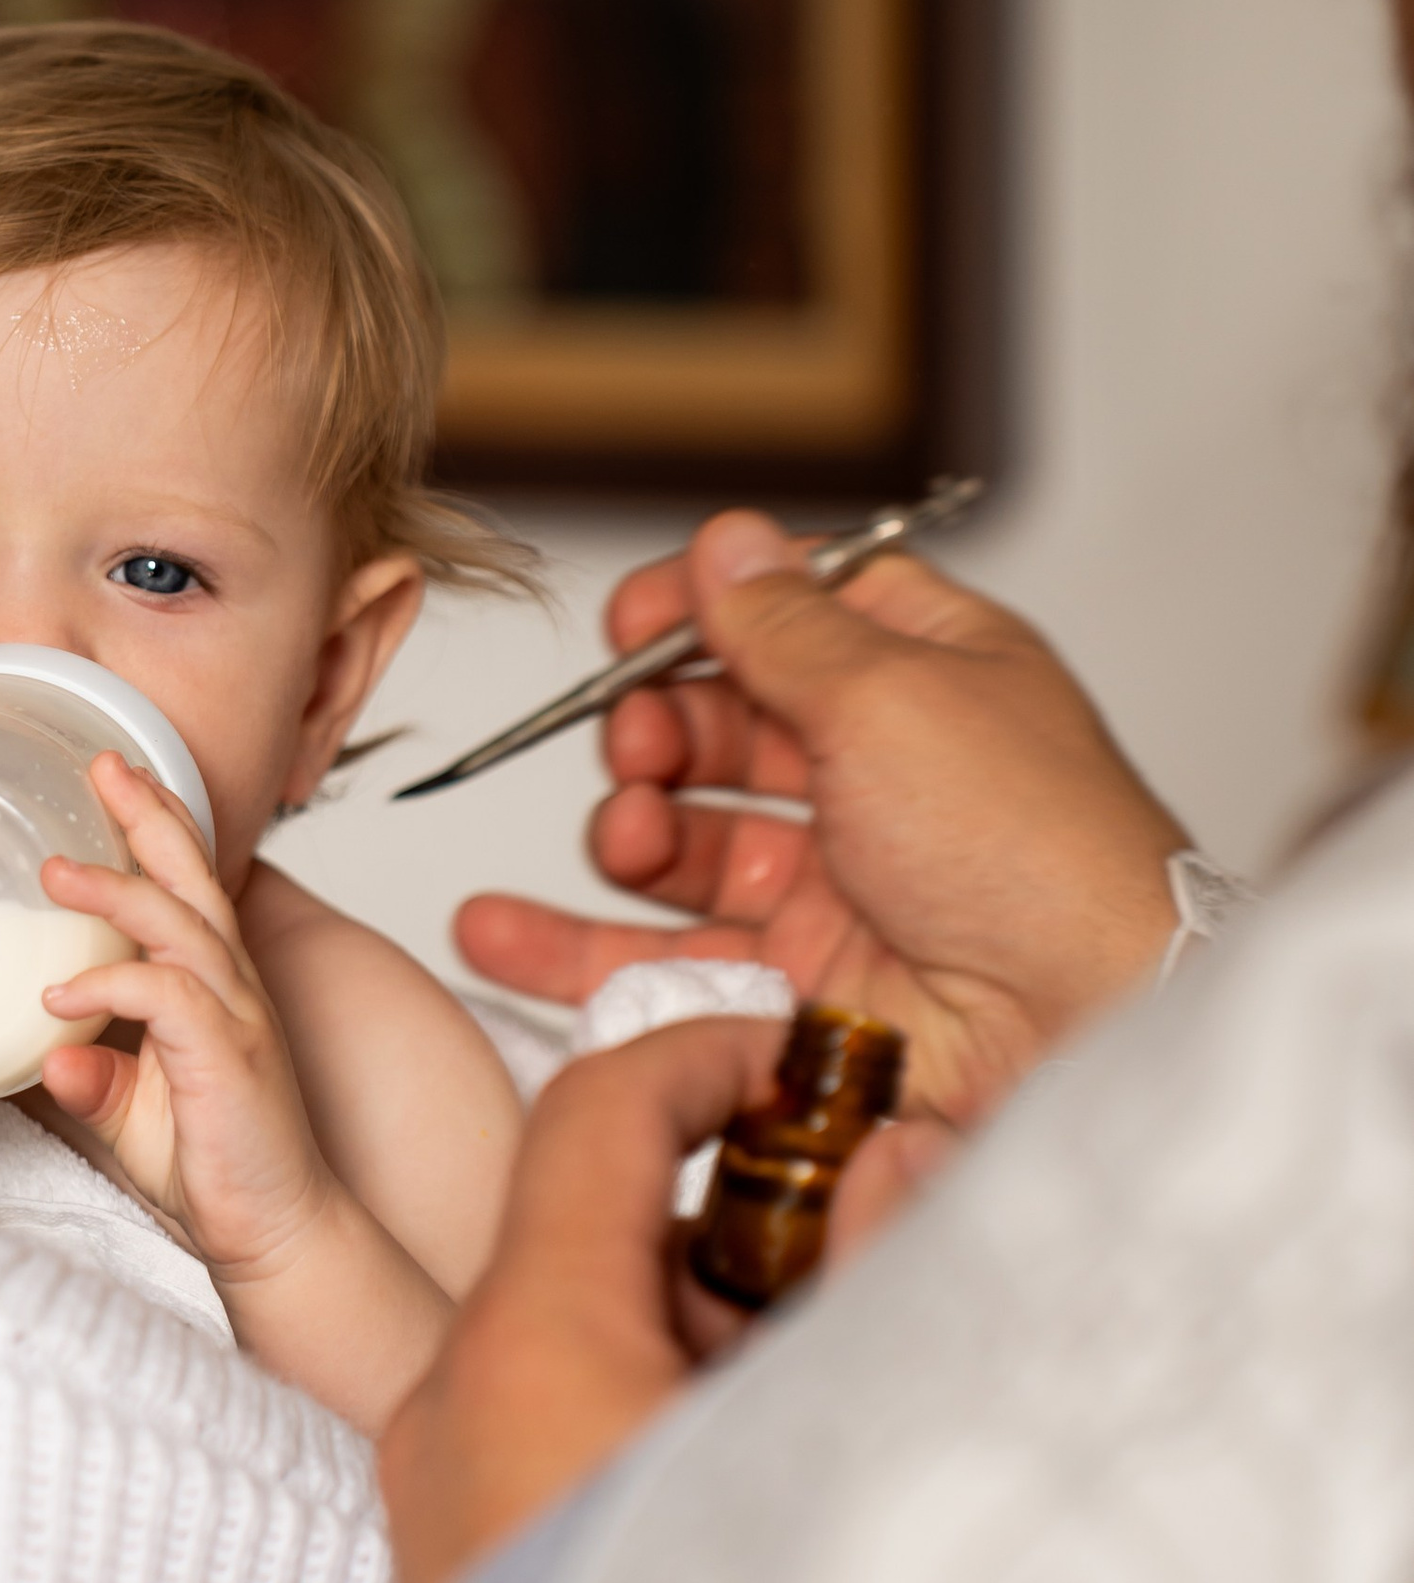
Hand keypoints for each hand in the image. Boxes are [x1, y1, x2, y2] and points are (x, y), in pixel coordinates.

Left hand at [39, 754, 335, 1277]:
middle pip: (196, 879)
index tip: (119, 776)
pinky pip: (167, 997)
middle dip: (150, 816)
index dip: (159, 826)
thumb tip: (44, 1050)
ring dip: (117, 891)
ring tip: (57, 872)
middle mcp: (232, 989)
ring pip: (181, 926)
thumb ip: (92, 1076)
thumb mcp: (132, 1112)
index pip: (190, 886)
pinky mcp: (228, 1059)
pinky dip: (112, 982)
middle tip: (103, 765)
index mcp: (214, 986)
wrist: (278, 1234)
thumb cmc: (215, 1167)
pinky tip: (61, 990)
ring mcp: (237, 1020)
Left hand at [381, 1012, 959, 1582]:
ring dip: (711, 1340)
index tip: (809, 1063)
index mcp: (530, 1348)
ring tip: (844, 1422)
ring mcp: (446, 1505)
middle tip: (874, 1266)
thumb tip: (897, 1149)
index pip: (595, 1110)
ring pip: (584, 1345)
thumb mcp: (856, 1448)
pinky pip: (555, 1440)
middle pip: (602, 1237)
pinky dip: (657, 1418)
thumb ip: (878, 1267)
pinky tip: (770, 1499)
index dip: (710, 1055)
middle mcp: (456, 1412)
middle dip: (744, 1229)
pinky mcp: (459, 1581)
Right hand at [455, 512, 1188, 1129]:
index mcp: (926, 676)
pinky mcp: (792, 983)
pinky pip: (660, 956)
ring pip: (681, 838)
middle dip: (655, 727)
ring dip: (626, 825)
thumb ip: (784, 624)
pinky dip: (570, 945)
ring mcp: (832, 883)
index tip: (634, 628)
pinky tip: (499, 930)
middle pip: (718, 724)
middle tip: (642, 745)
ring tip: (631, 837)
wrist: (1081, 1042)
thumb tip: (726, 540)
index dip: (704, 610)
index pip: (790, 611)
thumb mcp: (897, 696)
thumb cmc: (1034, 857)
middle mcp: (876, 775)